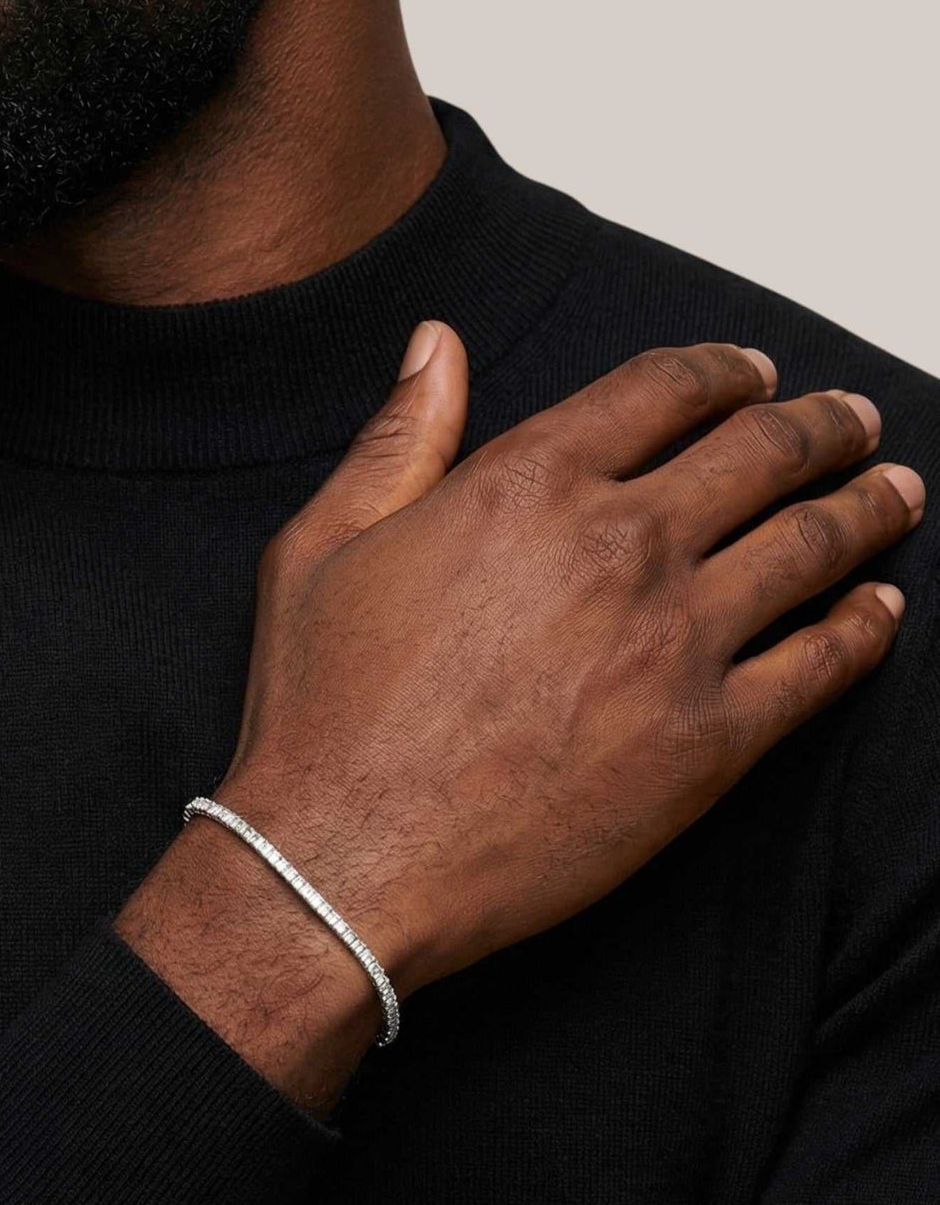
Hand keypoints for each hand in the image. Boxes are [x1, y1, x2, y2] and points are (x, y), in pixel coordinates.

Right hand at [118, 325, 925, 1105]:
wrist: (346, 858)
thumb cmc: (323, 708)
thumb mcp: (321, 546)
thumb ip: (398, 438)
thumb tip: (437, 346)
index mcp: (526, 483)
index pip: (663, 389)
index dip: (722, 370)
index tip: (752, 373)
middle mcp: (619, 544)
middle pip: (760, 453)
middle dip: (817, 425)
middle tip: (847, 422)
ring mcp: (676, 643)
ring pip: (811, 546)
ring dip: (865, 506)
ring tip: (893, 491)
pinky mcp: (709, 742)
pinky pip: (821, 665)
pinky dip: (866, 627)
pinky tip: (881, 609)